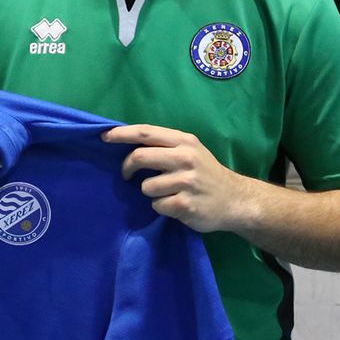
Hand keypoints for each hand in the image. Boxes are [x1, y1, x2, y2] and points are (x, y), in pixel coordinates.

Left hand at [102, 124, 258, 234]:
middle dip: (128, 167)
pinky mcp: (185, 204)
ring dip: (150, 192)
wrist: (235, 200)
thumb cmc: (206, 174)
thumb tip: (128, 144)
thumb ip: (165, 146)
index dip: (122, 134)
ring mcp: (187, 181)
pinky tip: (176, 205)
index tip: (105, 138)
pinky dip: (161, 207)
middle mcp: (186, 158)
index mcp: (184, 141)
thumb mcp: (191, 151)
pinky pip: (157, 205)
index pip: (146, 132)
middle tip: (127, 175)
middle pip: (140, 156)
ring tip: (166, 193)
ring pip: (146, 186)